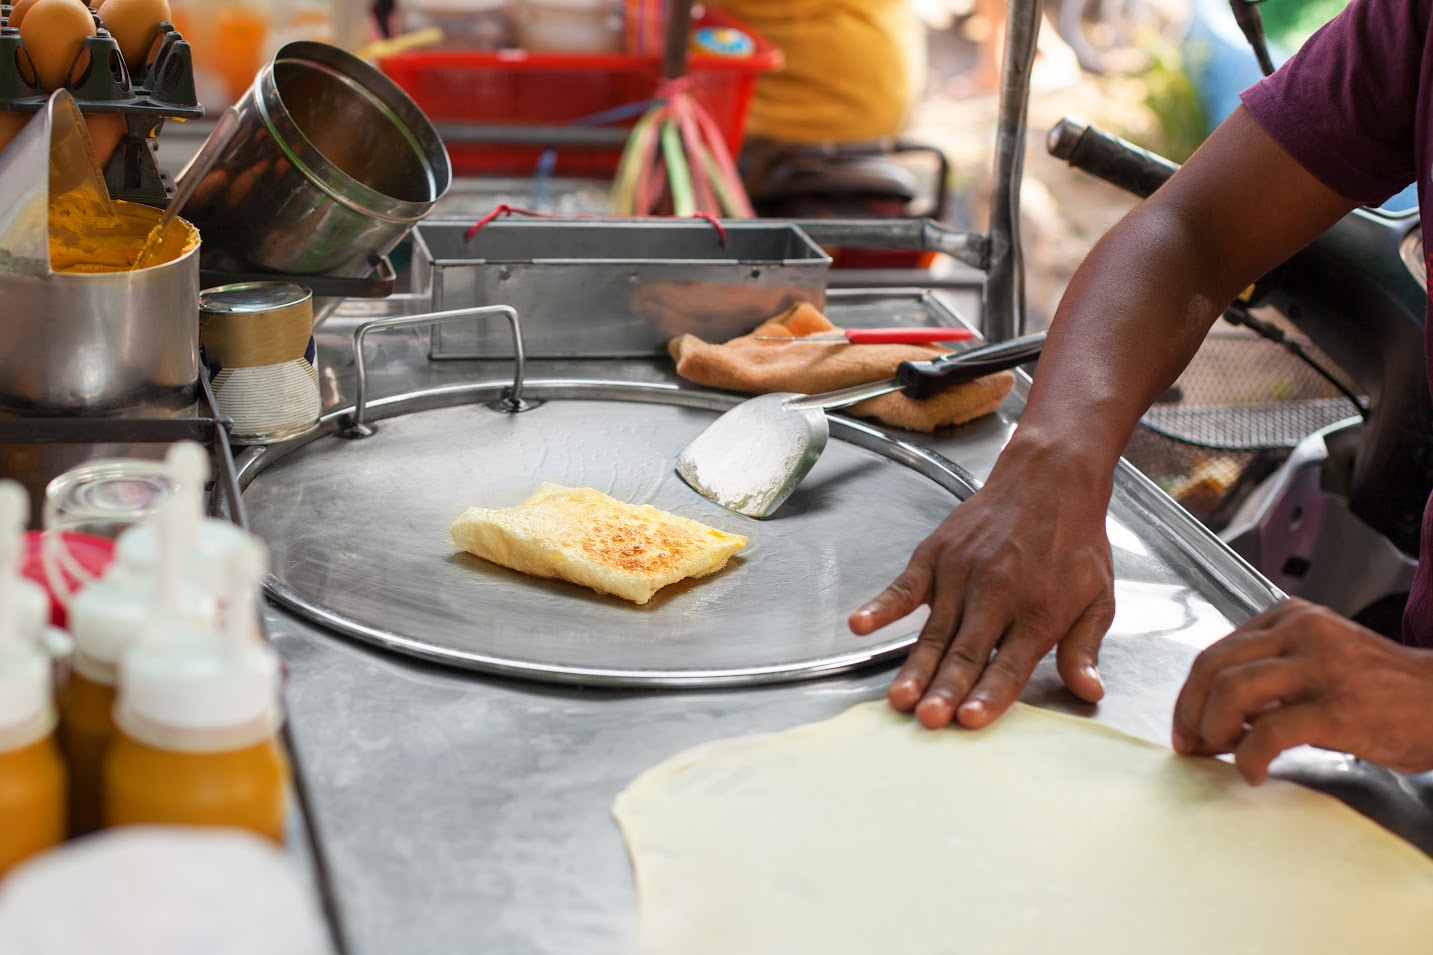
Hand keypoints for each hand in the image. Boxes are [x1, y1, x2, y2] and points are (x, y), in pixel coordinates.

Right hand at [848, 440, 1115, 729]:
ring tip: (900, 698)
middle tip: (928, 719)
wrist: (1050, 477)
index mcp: (1039, 610)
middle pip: (967, 651)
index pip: (1010, 662)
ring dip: (917, 666)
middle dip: (946, 688)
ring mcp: (962, 573)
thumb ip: (1085, 647)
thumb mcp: (1098, 597)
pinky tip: (861, 626)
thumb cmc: (1074, 541)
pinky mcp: (936, 555)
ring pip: (936, 630)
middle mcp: (997, 593)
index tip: (971, 720)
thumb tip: (1089, 691)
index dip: (990, 694)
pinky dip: (881, 607)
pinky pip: (904, 586)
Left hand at [1172, 598, 1432, 783]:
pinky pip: (1271, 731)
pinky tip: (1253, 771)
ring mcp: (1322, 668)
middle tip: (1191, 745)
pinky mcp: (1339, 708)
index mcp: (1291, 617)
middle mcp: (1302, 633)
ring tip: (1223, 753)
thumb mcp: (1319, 659)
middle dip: (1190, 712)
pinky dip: (1249, 757)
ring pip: (1232, 691)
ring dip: (1214, 729)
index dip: (1190, 694)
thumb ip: (1270, 671)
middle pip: (1213, 667)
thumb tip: (1214, 710)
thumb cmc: (1382, 690)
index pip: (1216, 651)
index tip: (1186, 725)